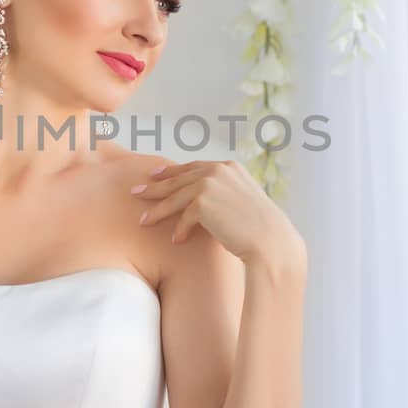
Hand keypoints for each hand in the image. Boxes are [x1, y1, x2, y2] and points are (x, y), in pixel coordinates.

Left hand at [132, 158, 305, 273]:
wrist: (271, 240)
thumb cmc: (260, 228)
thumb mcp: (242, 202)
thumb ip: (223, 194)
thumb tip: (201, 202)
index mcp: (229, 166)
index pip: (193, 167)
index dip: (172, 171)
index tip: (155, 175)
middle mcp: (219, 170)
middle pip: (179, 179)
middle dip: (155, 186)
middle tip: (136, 192)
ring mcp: (211, 183)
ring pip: (175, 197)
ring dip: (158, 210)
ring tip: (143, 221)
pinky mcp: (204, 201)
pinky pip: (184, 216)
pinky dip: (180, 229)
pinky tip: (176, 240)